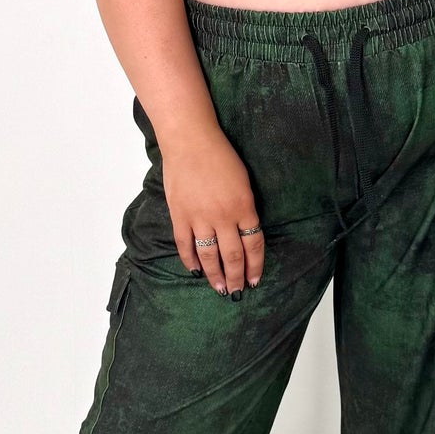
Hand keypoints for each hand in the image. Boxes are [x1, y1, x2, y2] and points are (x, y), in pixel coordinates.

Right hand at [161, 128, 264, 296]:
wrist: (190, 141)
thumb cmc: (220, 156)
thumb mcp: (244, 182)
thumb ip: (245, 208)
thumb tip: (244, 231)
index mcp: (243, 207)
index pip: (253, 245)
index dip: (255, 265)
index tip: (255, 280)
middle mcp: (223, 216)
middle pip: (232, 255)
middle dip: (237, 277)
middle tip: (237, 292)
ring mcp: (199, 217)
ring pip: (209, 255)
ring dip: (215, 275)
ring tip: (220, 288)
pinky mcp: (179, 215)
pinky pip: (185, 245)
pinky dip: (190, 260)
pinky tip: (195, 271)